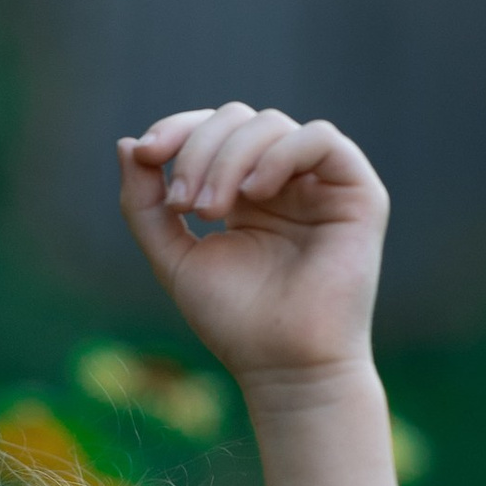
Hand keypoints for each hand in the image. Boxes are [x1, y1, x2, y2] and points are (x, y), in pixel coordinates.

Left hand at [116, 106, 387, 386]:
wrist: (283, 366)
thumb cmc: (234, 320)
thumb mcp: (172, 256)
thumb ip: (144, 205)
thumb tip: (127, 144)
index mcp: (244, 191)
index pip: (211, 130)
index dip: (176, 130)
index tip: (146, 156)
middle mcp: (284, 180)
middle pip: (237, 119)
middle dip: (199, 150)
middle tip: (185, 206)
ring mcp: (321, 184)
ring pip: (272, 124)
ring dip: (229, 158)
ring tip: (210, 211)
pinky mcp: (358, 193)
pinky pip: (321, 139)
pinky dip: (279, 154)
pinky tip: (255, 194)